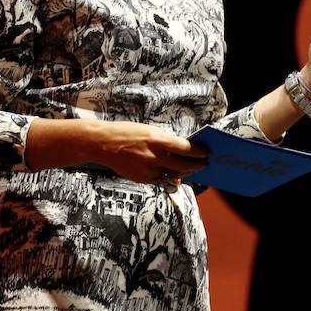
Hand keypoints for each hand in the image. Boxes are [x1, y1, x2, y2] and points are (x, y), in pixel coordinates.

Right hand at [85, 121, 208, 186]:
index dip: (199, 152)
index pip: (186, 148)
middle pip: (184, 165)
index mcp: (157, 140)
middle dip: (197, 165)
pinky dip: (167, 175)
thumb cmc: (128, 133)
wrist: (103, 143)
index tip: (207, 152)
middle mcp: (154, 156)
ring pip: (173, 174)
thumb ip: (166, 143)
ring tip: (190, 167)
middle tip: (204, 164)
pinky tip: (171, 171)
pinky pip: (161, 179)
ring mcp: (148, 170)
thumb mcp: (150, 131)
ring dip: (183, 171)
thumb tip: (182, 153)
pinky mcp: (142, 179)